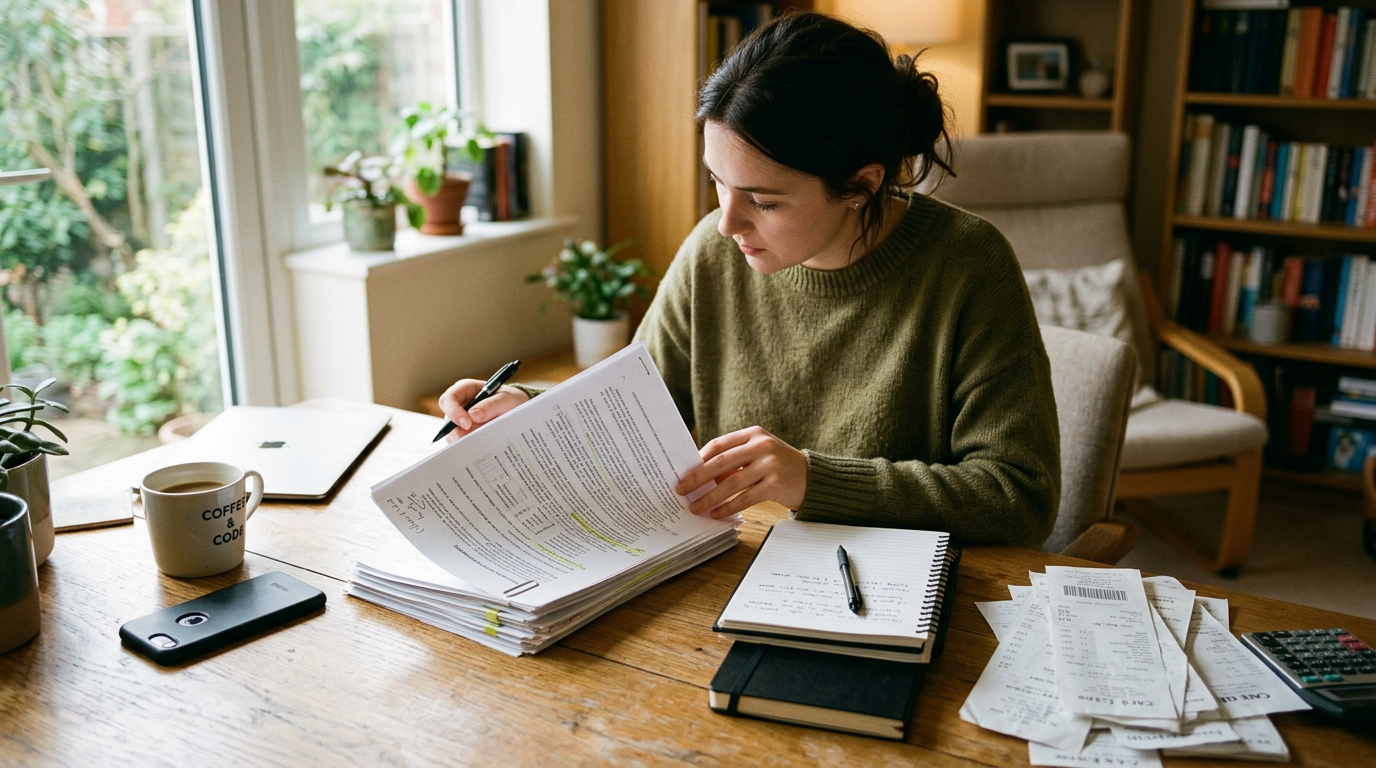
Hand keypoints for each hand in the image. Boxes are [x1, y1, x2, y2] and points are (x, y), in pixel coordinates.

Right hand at [438, 380, 529, 441]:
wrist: (517, 410)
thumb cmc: (510, 400)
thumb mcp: (506, 399)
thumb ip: (490, 406)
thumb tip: (472, 416)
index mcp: (464, 389)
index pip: (449, 399)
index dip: (453, 412)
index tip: (467, 424)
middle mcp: (459, 405)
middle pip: (448, 421)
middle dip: (460, 431)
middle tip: (477, 437)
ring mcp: (460, 421)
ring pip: (453, 435)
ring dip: (467, 440)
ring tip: (486, 440)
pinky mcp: (465, 434)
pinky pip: (461, 443)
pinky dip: (471, 446)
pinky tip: (484, 446)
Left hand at [674, 426, 807, 517]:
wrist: (812, 477)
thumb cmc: (779, 466)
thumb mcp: (759, 454)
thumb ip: (735, 460)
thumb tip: (701, 476)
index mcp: (753, 434)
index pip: (719, 444)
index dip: (699, 458)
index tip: (683, 471)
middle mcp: (762, 446)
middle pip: (721, 462)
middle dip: (698, 477)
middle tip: (681, 489)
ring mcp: (770, 464)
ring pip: (731, 483)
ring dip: (710, 497)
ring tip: (696, 507)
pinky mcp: (775, 484)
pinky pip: (745, 498)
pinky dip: (728, 507)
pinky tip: (717, 514)